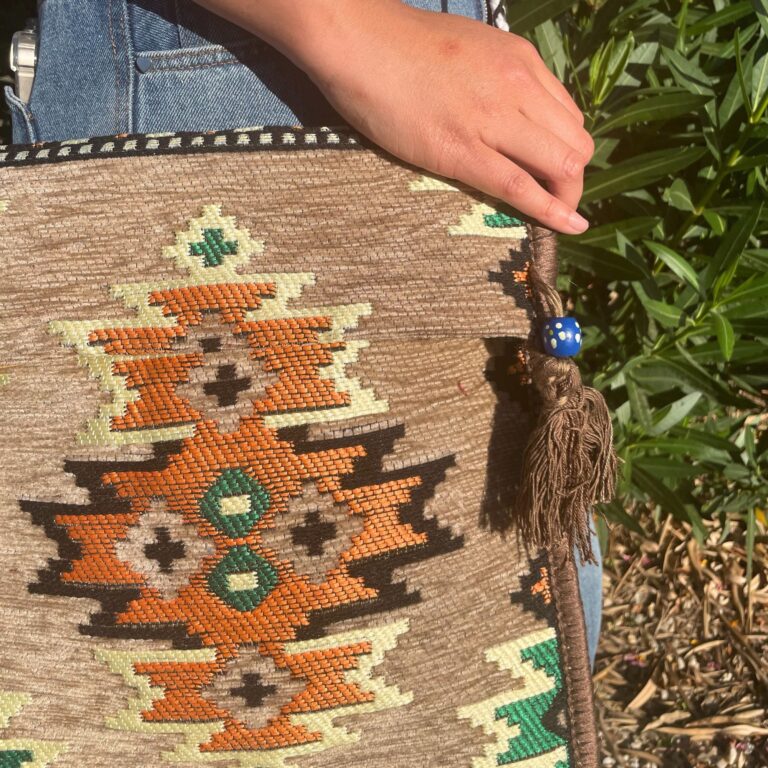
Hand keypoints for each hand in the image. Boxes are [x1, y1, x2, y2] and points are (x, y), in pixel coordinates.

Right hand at [299, 2, 593, 233]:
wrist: (360, 43)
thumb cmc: (404, 46)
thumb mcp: (471, 48)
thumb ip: (499, 77)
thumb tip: (510, 111)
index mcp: (520, 61)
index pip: (569, 114)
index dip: (569, 148)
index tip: (556, 169)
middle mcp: (518, 88)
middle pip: (575, 142)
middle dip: (575, 177)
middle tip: (561, 197)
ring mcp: (492, 120)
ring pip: (560, 164)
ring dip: (567, 196)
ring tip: (562, 215)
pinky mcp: (461, 152)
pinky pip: (520, 187)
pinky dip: (551, 211)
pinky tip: (568, 226)